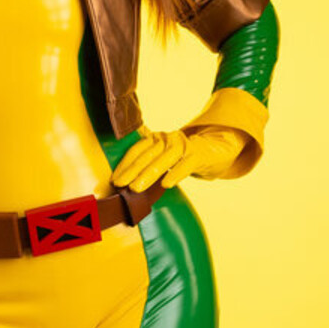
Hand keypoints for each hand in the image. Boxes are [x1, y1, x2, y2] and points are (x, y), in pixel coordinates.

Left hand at [111, 124, 251, 189]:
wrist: (213, 150)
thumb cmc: (181, 158)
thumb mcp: (162, 158)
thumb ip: (147, 165)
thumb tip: (125, 184)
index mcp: (156, 139)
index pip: (137, 150)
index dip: (125, 164)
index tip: (115, 179)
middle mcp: (167, 139)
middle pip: (148, 155)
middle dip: (132, 170)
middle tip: (120, 185)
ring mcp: (183, 145)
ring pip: (164, 159)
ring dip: (149, 173)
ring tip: (136, 188)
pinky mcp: (198, 154)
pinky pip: (186, 164)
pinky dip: (176, 173)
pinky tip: (166, 184)